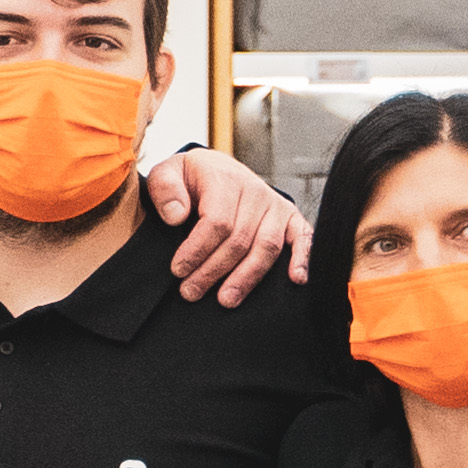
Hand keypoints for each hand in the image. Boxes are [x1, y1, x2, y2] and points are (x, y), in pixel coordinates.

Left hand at [143, 147, 311, 304]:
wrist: (217, 168)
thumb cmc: (189, 178)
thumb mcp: (166, 173)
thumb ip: (165, 189)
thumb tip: (176, 216)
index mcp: (225, 179)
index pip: (216, 222)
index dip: (197, 250)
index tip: (178, 271)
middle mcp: (255, 191)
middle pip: (239, 240)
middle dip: (213, 271)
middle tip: (190, 293)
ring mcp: (275, 204)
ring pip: (266, 246)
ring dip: (247, 277)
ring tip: (226, 300)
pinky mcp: (290, 216)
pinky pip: (303, 237)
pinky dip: (303, 258)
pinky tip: (296, 279)